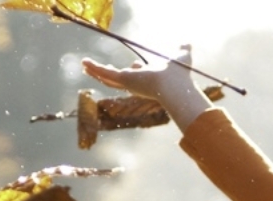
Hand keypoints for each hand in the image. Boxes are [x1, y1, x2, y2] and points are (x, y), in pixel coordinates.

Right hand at [81, 47, 211, 130]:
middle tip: (97, 69)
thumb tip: (187, 43)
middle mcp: (137, 82)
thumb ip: (183, 49)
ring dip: (95, 70)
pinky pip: (105, 72)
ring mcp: (128, 82)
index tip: (133, 66)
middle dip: (107, 74)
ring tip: (85, 65)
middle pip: (118, 78)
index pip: (139, 74)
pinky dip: (94, 67)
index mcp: (150, 78)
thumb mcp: (182, 55)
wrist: (174, 84)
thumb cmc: (179, 73)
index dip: (136, 69)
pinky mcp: (122, 79)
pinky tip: (85, 63)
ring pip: (107, 77)